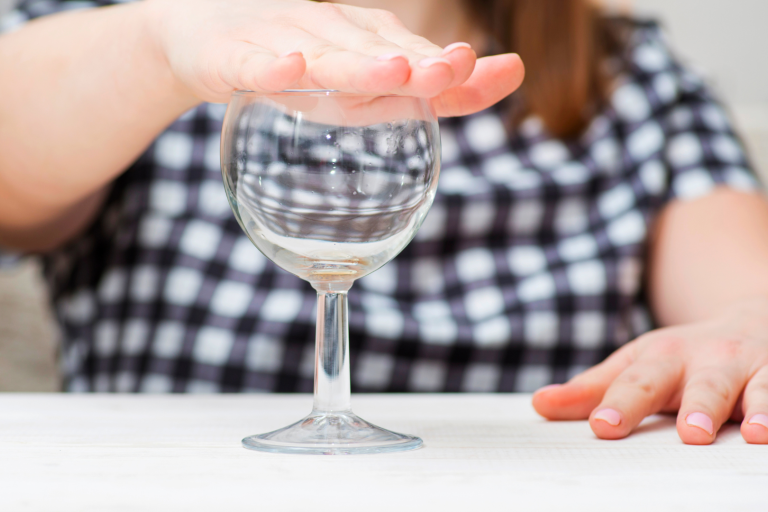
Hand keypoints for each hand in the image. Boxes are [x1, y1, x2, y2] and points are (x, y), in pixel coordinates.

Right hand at [143, 0, 523, 114]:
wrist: (208, 40)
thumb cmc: (300, 65)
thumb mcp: (365, 86)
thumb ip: (433, 89)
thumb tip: (512, 74)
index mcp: (365, 48)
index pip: (414, 56)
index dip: (450, 66)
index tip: (490, 70)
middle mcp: (332, 39)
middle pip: (375, 51)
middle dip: (416, 63)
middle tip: (451, 70)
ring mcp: (283, 46)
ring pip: (323, 56)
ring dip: (358, 63)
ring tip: (392, 70)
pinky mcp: (235, 60)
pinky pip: (254, 66)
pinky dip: (272, 68)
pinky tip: (290, 66)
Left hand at [532, 298, 767, 444]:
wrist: (752, 319)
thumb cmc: (682, 357)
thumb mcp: (636, 365)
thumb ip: (591, 389)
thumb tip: (538, 406)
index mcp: (663, 358)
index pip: (637, 383)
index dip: (620, 404)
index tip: (602, 425)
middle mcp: (710, 361)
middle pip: (703, 384)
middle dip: (698, 406)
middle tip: (691, 432)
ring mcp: (755, 370)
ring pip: (761, 389)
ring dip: (760, 409)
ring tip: (757, 433)